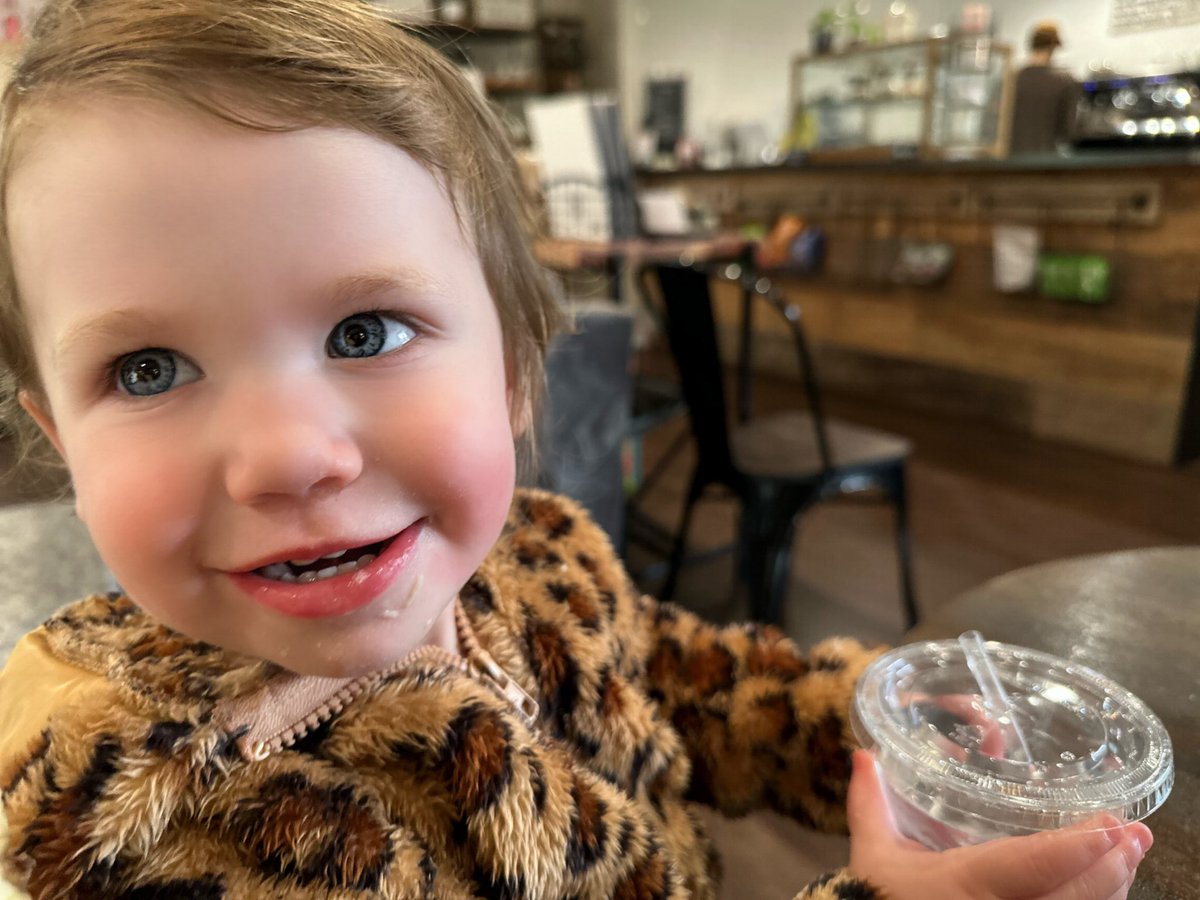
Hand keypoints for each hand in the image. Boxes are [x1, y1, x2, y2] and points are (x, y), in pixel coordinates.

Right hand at [847, 750, 1151, 898]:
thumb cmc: (880, 897)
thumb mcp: (875, 852)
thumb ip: (871, 803)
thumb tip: (863, 755)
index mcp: (967, 883)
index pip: (1032, 864)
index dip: (1077, 847)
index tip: (1110, 824)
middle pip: (1076, 894)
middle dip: (1112, 863)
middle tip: (1136, 833)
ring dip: (1112, 884)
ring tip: (1130, 852)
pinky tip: (1106, 885)